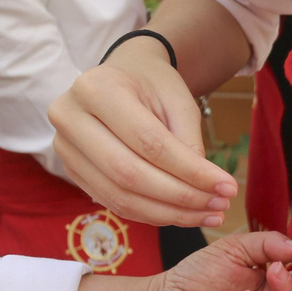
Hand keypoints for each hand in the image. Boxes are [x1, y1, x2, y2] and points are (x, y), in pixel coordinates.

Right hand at [48, 37, 236, 226]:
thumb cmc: (153, 85)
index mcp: (96, 88)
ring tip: (208, 214)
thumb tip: (208, 190)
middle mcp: (70, 117)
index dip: (190, 171)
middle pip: (129, 174)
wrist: (123, 76)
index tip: (227, 186)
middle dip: (180, 197)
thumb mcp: (179, 101)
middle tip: (220, 206)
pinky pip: (113, 202)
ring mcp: (64, 147)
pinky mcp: (70, 170)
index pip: (149, 142)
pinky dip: (151, 213)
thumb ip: (189, 143)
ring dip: (169, 213)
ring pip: (119, 196)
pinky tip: (183, 214)